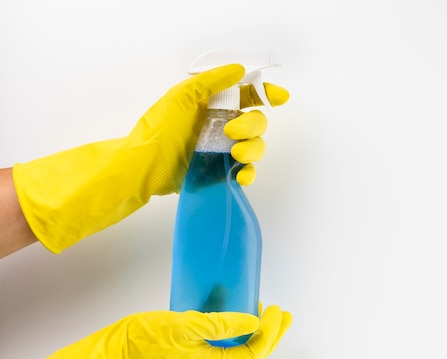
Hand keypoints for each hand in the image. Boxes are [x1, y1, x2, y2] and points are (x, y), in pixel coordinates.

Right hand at [4, 305, 291, 358]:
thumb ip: (220, 323)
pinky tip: (238, 321)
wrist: (114, 354)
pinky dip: (239, 336)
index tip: (276, 311)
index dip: (270, 333)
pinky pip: (226, 350)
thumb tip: (251, 320)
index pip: (254, 353)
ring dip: (259, 335)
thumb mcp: (185, 324)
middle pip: (252, 356)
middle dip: (272, 336)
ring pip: (240, 353)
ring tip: (269, 316)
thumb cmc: (143, 339)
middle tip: (285, 316)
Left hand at [12, 64, 288, 252]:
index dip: (266, 94)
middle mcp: (222, 124)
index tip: (279, 97)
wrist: (142, 167)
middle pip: (257, 121)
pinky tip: (241, 175)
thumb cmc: (157, 130)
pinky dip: (249, 174)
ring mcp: (223, 149)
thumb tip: (239, 70)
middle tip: (231, 131)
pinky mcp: (221, 172)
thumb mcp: (181, 97)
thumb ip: (211, 81)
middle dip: (252, 125)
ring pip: (256, 146)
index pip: (247, 95)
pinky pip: (246, 172)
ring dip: (253, 149)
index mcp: (213, 104)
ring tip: (235, 154)